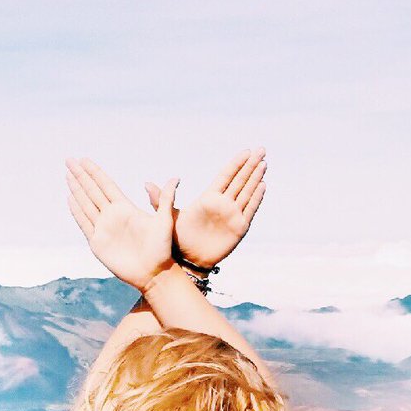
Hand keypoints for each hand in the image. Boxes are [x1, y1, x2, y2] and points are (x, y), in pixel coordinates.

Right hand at [66, 157, 178, 291]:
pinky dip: (76, 211)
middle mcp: (112, 215)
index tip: (84, 160)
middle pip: (92, 190)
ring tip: (67, 175)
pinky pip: (84, 223)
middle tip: (69, 160)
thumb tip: (176, 177)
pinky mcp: (97, 242)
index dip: (94, 172)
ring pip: (86, 204)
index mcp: (125, 207)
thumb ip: (166, 198)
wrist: (153, 272)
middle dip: (80, 175)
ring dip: (76, 189)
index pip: (106, 184)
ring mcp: (103, 228)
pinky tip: (70, 198)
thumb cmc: (162, 248)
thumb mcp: (165, 220)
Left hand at [144, 148, 266, 269]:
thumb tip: (146, 183)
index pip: (226, 176)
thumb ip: (161, 199)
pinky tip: (263, 185)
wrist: (189, 261)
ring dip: (256, 177)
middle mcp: (223, 204)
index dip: (236, 163)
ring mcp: (232, 215)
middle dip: (251, 165)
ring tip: (264, 163)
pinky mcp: (239, 228)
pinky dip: (257, 198)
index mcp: (208, 198)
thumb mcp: (169, 217)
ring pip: (247, 192)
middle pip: (240, 180)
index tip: (246, 151)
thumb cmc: (179, 239)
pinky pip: (250, 210)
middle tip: (261, 149)